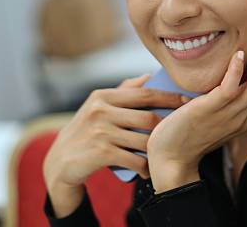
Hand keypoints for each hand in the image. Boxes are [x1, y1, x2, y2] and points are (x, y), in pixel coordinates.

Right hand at [43, 74, 185, 215]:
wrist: (59, 163)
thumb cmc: (85, 132)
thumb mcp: (98, 106)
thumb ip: (122, 91)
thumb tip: (148, 76)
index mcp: (103, 96)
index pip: (144, 93)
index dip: (169, 97)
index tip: (187, 101)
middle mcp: (100, 111)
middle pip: (147, 116)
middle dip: (167, 125)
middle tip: (179, 131)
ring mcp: (100, 132)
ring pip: (143, 140)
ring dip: (156, 150)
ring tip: (164, 153)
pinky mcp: (100, 153)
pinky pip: (133, 159)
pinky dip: (144, 167)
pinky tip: (149, 170)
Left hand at [146, 24, 246, 191]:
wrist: (170, 157)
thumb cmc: (187, 133)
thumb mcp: (213, 113)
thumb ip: (223, 96)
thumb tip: (226, 71)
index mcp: (246, 117)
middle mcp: (243, 117)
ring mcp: (228, 116)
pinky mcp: (209, 112)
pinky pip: (230, 90)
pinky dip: (236, 70)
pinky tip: (238, 53)